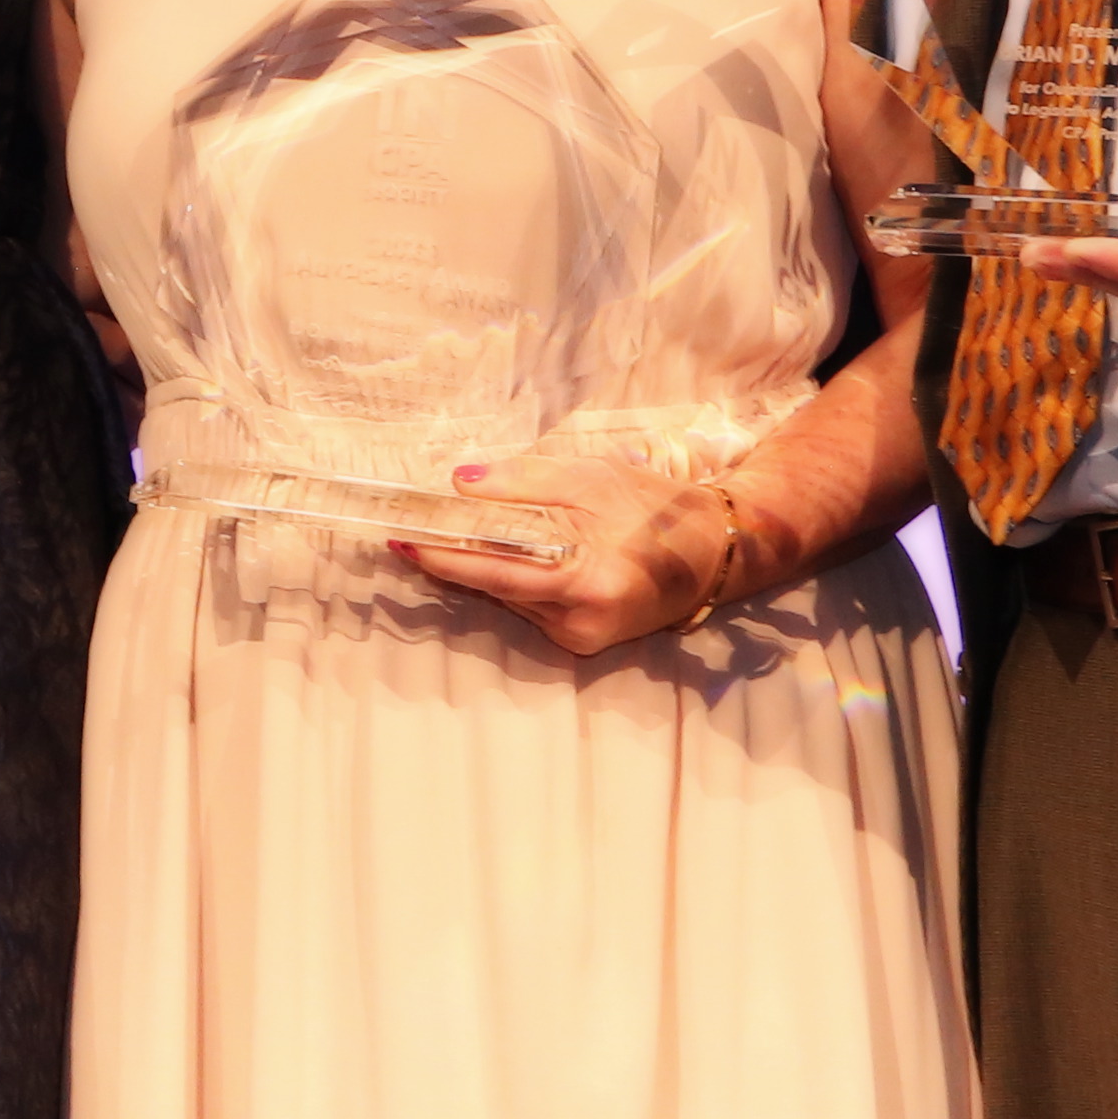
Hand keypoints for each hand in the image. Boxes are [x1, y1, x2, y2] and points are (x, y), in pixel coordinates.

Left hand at [399, 453, 735, 658]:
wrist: (714, 552)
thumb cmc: (655, 507)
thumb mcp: (593, 478)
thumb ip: (525, 482)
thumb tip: (461, 482)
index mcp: (587, 580)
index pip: (495, 571)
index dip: (443, 556)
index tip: (402, 539)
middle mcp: (582, 621)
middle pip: (495, 587)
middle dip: (451, 558)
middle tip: (407, 529)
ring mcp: (582, 637)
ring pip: (509, 598)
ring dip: (480, 566)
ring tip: (446, 533)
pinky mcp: (583, 640)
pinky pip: (530, 605)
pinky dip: (510, 578)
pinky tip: (501, 553)